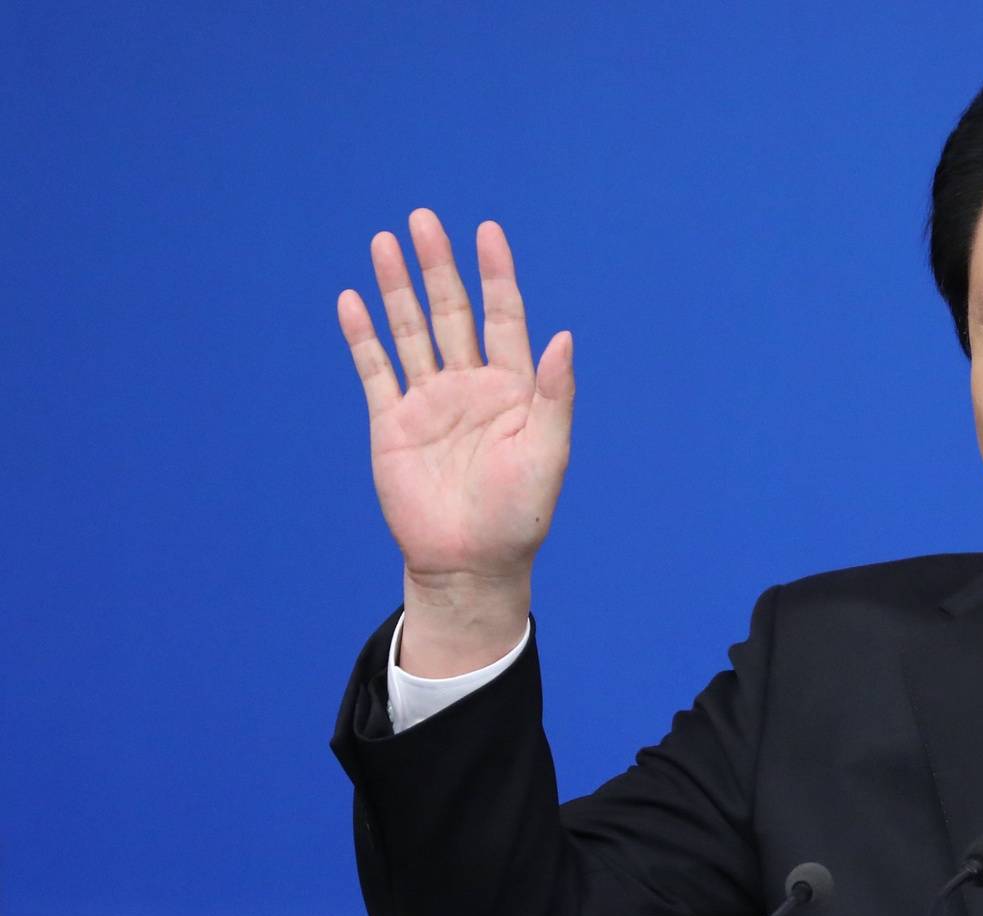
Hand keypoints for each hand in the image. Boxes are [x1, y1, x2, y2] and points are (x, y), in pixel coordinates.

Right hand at [337, 209, 573, 670]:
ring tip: (384, 242)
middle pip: (451, 312)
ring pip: (410, 331)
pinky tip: (352, 301)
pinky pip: (375, 370)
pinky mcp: (392, 423)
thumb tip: (564, 336)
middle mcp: (469, 385)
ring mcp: (428, 401)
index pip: (503, 316)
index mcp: (513, 387)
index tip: (487, 230)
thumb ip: (554, 393)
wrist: (471, 563)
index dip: (496, 274)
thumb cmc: (520, 514)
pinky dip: (363, 336)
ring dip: (397, 288)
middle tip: (422, 220)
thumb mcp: (548, 451)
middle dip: (438, 266)